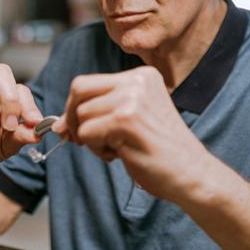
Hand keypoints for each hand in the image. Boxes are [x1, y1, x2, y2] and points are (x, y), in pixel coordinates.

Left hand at [52, 66, 209, 200]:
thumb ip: (100, 112)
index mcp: (142, 76)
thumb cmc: (162, 151)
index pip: (88, 82)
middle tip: (86, 140)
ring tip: (116, 148)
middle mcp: (137, 81)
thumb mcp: (133, 119)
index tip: (79, 127)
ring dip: (91, 138)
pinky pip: (86, 133)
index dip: (74, 106)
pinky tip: (120, 155)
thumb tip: (57, 124)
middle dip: (73, 118)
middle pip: (79, 90)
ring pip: (81, 115)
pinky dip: (97, 150)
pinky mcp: (126, 120)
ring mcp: (132, 99)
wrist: (192, 173)